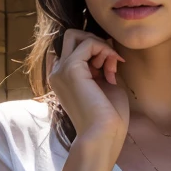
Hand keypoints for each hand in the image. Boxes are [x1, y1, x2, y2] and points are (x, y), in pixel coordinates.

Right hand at [47, 29, 129, 150]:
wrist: (103, 134)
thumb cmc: (108, 117)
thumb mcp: (104, 85)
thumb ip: (100, 66)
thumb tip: (105, 48)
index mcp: (63, 78)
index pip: (74, 49)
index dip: (94, 52)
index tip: (111, 68)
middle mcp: (57, 73)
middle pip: (71, 37)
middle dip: (94, 41)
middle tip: (110, 61)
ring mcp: (61, 70)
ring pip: (76, 35)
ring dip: (100, 45)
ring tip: (112, 66)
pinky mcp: (71, 69)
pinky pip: (88, 43)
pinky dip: (104, 49)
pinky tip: (112, 65)